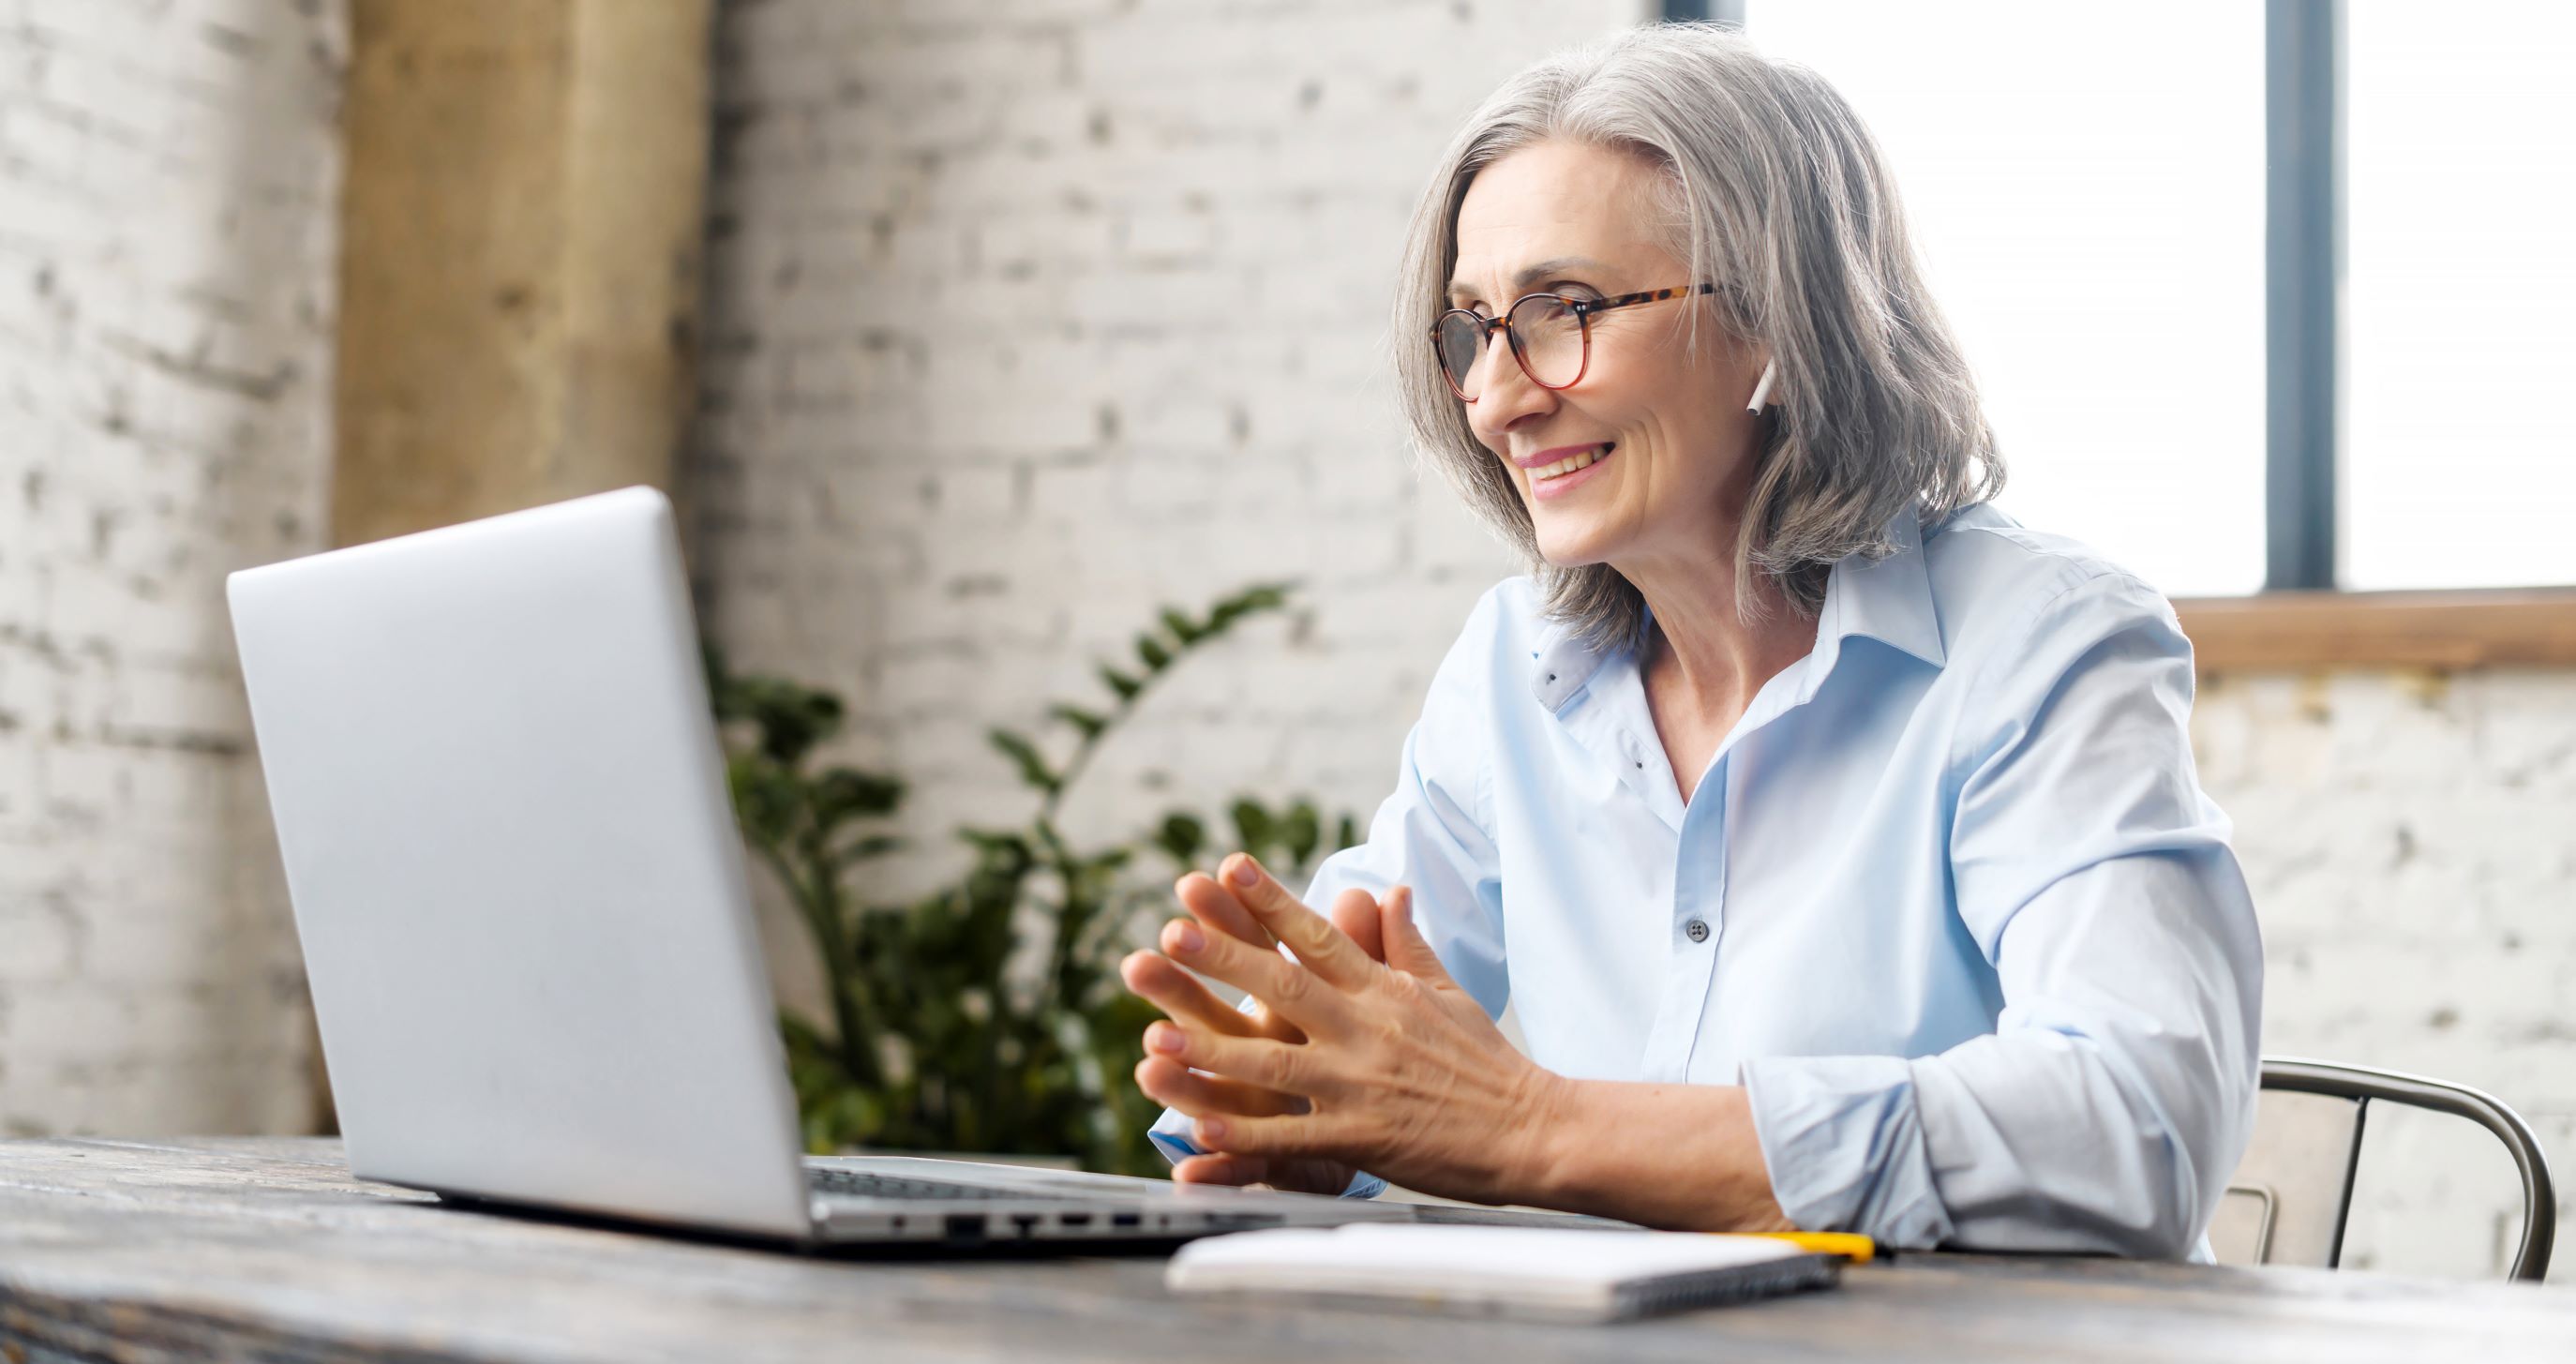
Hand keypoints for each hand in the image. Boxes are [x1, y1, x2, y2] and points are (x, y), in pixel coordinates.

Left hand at [1132, 854, 1572, 1207]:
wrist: (1534, 1130)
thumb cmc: (1488, 1063)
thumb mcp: (1448, 992)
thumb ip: (1406, 943)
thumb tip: (1388, 889)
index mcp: (1384, 991)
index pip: (1319, 936)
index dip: (1271, 901)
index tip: (1228, 868)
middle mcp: (1367, 1030)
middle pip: (1285, 986)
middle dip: (1224, 959)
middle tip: (1173, 933)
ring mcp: (1362, 1086)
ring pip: (1275, 1063)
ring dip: (1213, 1052)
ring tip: (1157, 1038)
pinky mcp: (1363, 1140)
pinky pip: (1294, 1138)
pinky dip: (1246, 1136)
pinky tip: (1201, 1129)